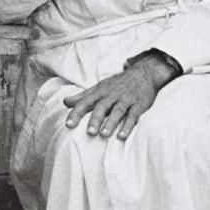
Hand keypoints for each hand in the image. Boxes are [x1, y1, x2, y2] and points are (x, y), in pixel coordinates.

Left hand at [63, 56, 177, 139]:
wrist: (144, 73)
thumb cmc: (118, 84)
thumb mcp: (100, 87)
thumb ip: (83, 96)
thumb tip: (65, 102)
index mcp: (101, 91)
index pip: (86, 101)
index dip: (76, 112)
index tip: (68, 124)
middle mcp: (112, 94)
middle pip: (102, 106)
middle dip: (95, 119)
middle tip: (89, 133)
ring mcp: (126, 99)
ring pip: (118, 111)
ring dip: (111, 123)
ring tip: (104, 135)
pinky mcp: (139, 104)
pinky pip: (133, 115)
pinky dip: (128, 126)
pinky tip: (122, 136)